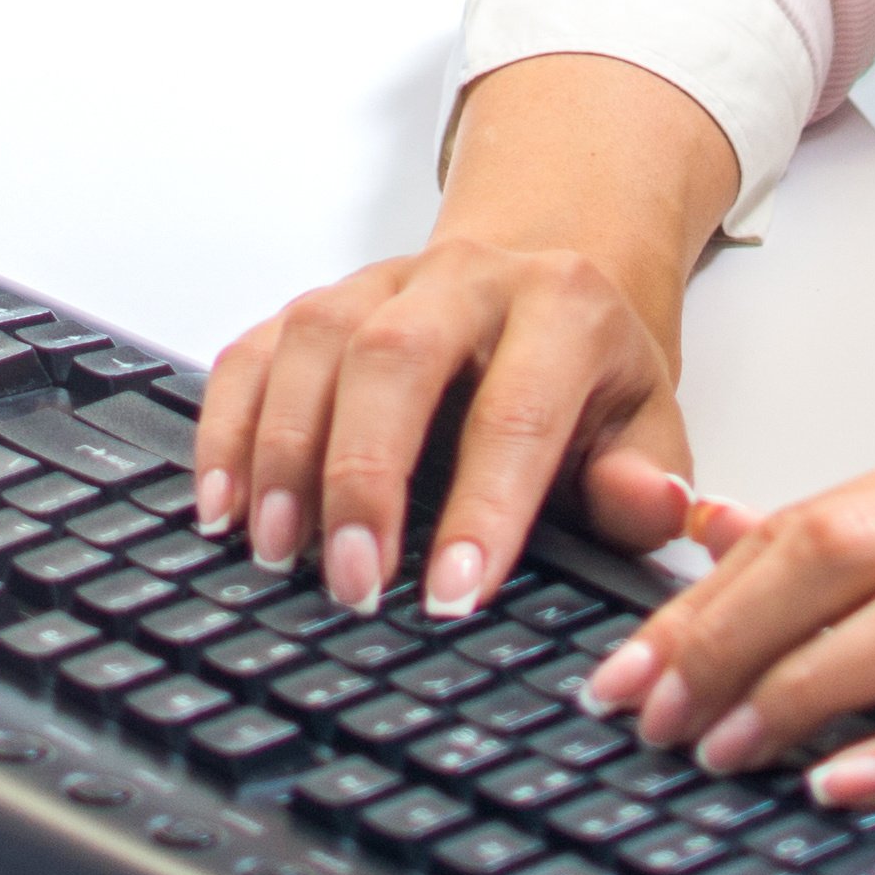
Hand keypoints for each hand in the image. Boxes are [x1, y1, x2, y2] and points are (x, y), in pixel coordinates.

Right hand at [189, 54, 735, 619]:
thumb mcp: (646, 424)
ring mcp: (381, 282)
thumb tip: (652, 507)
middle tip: (353, 583)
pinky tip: (223, 505)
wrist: (549, 280)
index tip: (453, 595)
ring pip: (315, 342)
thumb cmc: (591, 378)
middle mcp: (467, 278)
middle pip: (398, 357)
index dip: (485, 506)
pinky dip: (227, 426)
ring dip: (285, 452)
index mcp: (565, 306)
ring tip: (276, 553)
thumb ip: (645, 479)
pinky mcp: (318, 303)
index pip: (519, 408)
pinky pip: (255, 349)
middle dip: (364, 474)